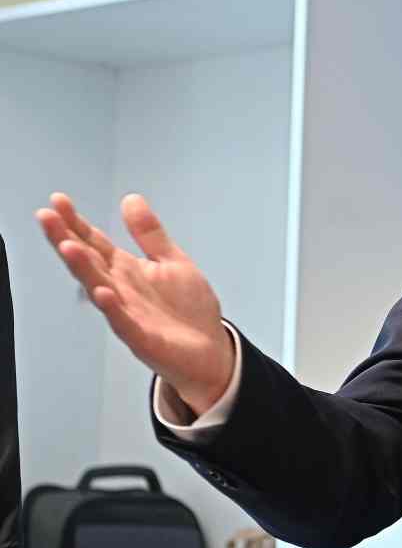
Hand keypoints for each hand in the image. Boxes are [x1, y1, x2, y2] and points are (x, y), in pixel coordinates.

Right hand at [35, 193, 233, 415]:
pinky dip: (112, 308)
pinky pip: (123, 322)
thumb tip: (130, 198)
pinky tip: (102, 293)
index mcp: (127, 270)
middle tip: (46, 217)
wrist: (210, 350)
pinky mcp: (142, 337)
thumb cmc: (187, 307)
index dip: (77, 223)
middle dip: (67, 240)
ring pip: (100, 289)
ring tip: (68, 247)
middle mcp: (121, 290)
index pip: (95, 243)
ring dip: (83, 270)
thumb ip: (150, 234)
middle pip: (89, 263)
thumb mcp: (172, 261)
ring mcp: (128, 314)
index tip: (58, 200)